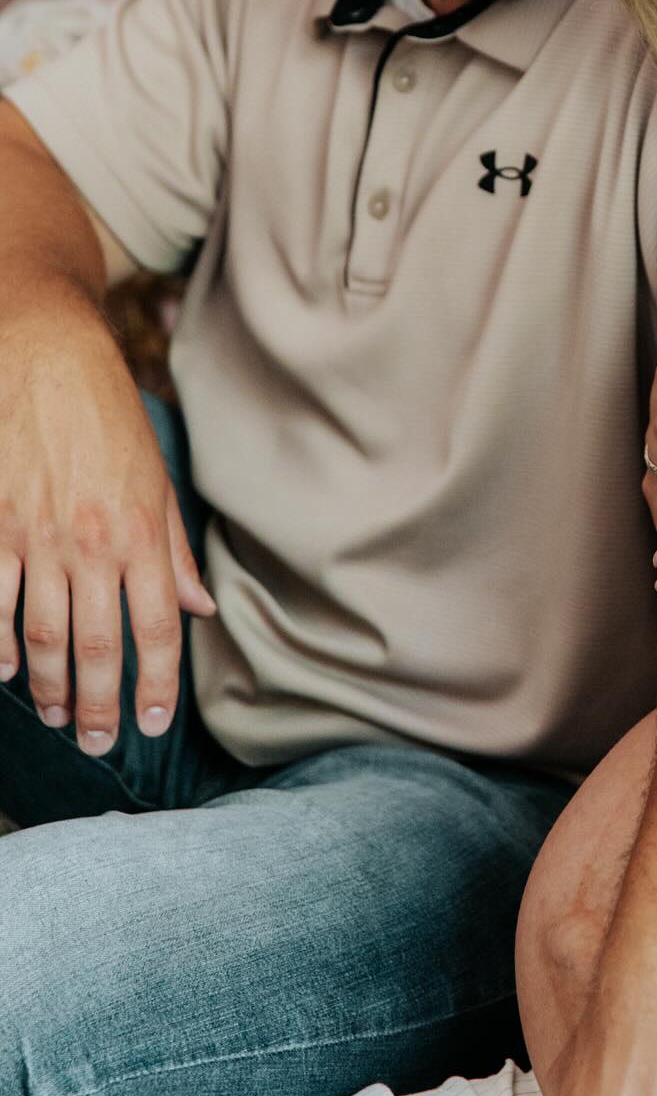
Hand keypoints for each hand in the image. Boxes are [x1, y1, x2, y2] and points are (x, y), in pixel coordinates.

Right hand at [0, 306, 215, 751]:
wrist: (41, 353)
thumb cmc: (106, 413)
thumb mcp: (156, 476)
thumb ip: (173, 550)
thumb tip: (199, 609)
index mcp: (138, 534)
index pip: (155, 630)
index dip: (156, 686)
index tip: (152, 725)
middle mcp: (88, 544)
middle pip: (93, 647)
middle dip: (99, 705)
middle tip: (100, 743)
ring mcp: (32, 537)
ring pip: (38, 635)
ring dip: (48, 687)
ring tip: (58, 716)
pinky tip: (2, 670)